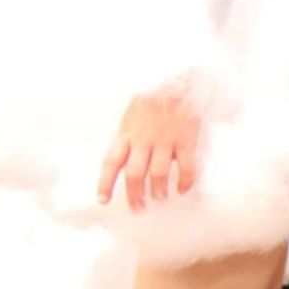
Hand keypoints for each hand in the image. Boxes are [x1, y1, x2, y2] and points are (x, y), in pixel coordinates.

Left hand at [97, 79, 200, 211]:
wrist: (178, 80)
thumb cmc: (152, 97)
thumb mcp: (131, 112)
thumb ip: (127, 134)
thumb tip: (122, 156)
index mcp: (126, 132)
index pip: (111, 162)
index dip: (105, 183)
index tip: (102, 199)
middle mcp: (144, 139)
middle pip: (134, 174)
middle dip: (134, 195)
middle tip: (137, 208)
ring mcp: (165, 140)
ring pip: (159, 174)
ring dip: (158, 190)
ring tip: (159, 198)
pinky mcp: (186, 139)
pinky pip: (186, 167)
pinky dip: (185, 181)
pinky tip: (182, 188)